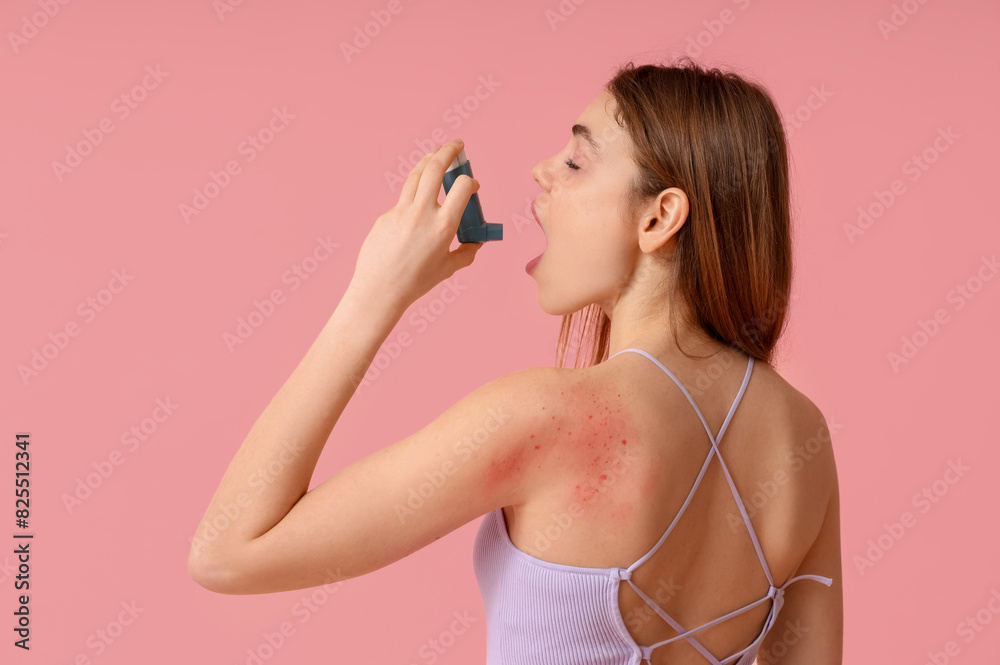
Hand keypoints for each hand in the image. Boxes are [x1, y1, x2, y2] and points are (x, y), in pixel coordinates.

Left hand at [350, 138, 484, 309]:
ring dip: (428, 160)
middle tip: (457, 144)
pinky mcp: (385, 216)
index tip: (472, 185)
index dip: (470, 182)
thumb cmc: (416, 282)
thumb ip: (466, 252)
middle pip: (435, 168)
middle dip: (448, 151)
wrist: (379, 290)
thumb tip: (476, 243)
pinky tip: (417, 202)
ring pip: (416, 175)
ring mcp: (400, 212)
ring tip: (436, 155)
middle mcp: (422, 213)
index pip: (462, 187)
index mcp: (443, 226)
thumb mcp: (448, 268)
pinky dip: (413, 194)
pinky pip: (402, 200)